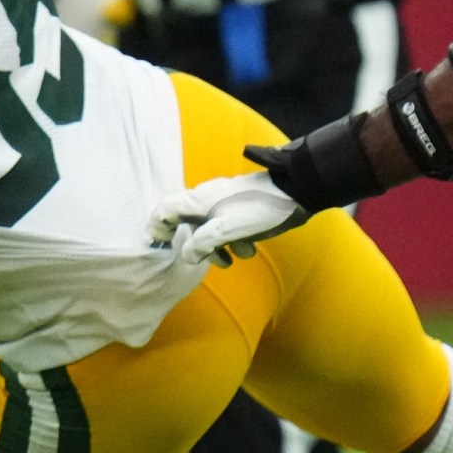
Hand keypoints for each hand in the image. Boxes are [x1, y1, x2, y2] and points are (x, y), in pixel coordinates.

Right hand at [149, 168, 309, 267]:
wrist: (295, 192)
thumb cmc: (258, 209)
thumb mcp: (226, 230)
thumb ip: (202, 244)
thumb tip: (187, 256)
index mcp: (197, 201)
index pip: (164, 210)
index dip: (157, 228)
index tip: (161, 246)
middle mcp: (205, 200)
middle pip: (187, 225)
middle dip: (198, 246)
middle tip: (208, 260)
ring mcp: (222, 204)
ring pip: (208, 230)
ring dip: (219, 249)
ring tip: (233, 259)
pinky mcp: (238, 209)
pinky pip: (226, 228)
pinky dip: (234, 242)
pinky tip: (249, 248)